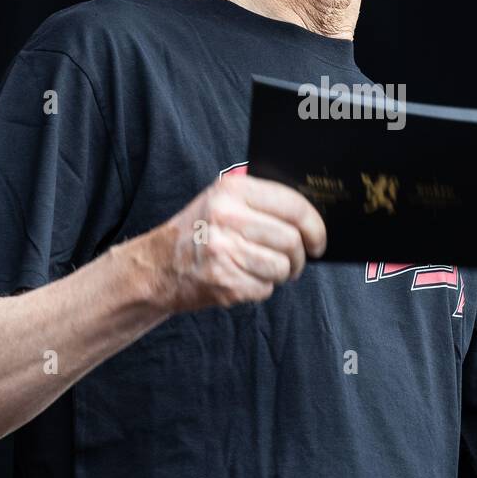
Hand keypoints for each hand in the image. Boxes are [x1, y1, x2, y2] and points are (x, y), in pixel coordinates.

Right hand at [144, 173, 327, 313]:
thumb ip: (260, 200)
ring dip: (280, 274)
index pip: (293, 205)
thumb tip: (309, 216)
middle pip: (292, 239)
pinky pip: (265, 288)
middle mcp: (227, 217)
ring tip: (264, 269)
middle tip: (294, 260)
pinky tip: (242, 277)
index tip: (319, 240)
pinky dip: (260, 288)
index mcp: (232, 190)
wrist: (157, 267)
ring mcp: (224, 250)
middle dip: (299, 256)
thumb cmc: (198, 232)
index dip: (316, 226)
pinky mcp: (224, 281)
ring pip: (282, 267)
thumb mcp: (221, 200)